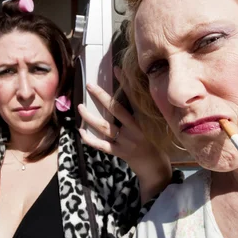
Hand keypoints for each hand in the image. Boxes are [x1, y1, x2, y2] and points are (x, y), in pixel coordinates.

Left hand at [78, 67, 171, 201]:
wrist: (156, 168)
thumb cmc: (154, 142)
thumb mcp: (152, 125)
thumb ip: (140, 112)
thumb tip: (127, 93)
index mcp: (144, 120)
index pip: (134, 98)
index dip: (125, 83)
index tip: (117, 70)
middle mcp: (135, 129)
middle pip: (116, 110)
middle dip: (102, 97)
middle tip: (90, 85)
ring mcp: (126, 141)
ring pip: (105, 127)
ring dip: (90, 117)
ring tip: (80, 107)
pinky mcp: (120, 152)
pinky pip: (102, 145)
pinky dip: (91, 140)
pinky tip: (81, 132)